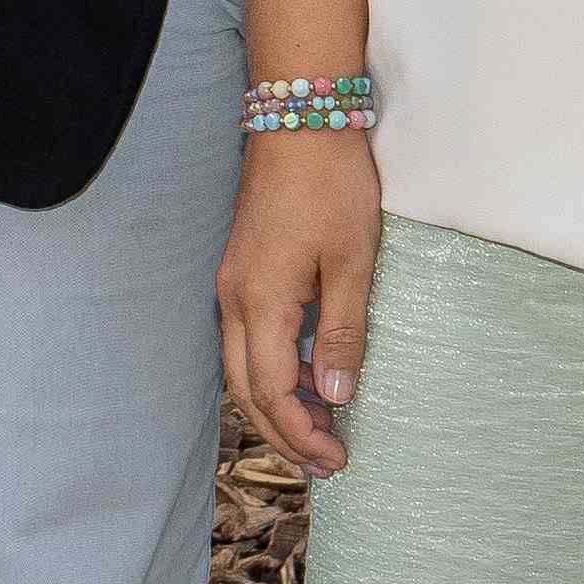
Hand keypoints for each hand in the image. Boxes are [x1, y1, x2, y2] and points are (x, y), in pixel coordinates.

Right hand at [216, 128, 377, 474]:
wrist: (299, 120)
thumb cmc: (331, 187)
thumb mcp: (351, 263)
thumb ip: (341, 333)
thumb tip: (338, 396)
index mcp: (260, 301)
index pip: (272, 391)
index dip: (302, 434)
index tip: (339, 458)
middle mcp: (234, 298)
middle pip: (246, 388)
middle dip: (283, 433)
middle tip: (326, 463)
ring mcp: (232, 283)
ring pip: (243, 366)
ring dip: (277, 405)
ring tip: (320, 430)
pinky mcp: (242, 270)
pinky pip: (248, 339)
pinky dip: (274, 372)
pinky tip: (308, 378)